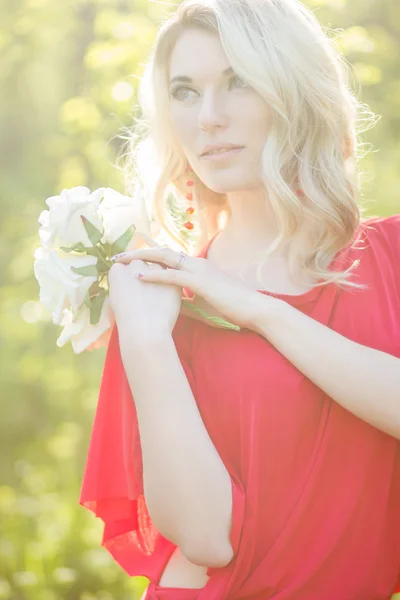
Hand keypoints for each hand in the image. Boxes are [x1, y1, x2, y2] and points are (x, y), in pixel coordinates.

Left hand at [110, 243, 269, 332]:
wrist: (254, 309)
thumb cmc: (232, 307)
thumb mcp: (205, 302)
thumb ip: (187, 300)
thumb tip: (170, 303)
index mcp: (198, 267)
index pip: (170, 257)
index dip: (150, 256)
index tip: (131, 258)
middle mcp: (196, 263)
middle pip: (162, 252)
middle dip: (139, 252)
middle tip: (118, 256)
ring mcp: (198, 270)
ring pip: (164, 258)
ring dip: (141, 258)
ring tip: (121, 261)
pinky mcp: (200, 281)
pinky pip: (173, 275)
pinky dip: (155, 274)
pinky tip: (139, 276)